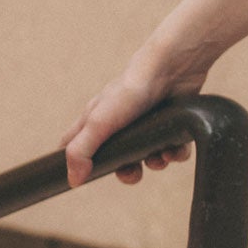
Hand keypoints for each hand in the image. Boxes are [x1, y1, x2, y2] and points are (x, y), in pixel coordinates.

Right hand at [58, 58, 205, 188]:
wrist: (173, 68)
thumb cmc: (132, 89)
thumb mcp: (99, 122)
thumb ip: (81, 151)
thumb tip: (73, 180)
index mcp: (97, 119)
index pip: (75, 143)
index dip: (74, 161)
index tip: (79, 179)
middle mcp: (120, 121)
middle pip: (117, 158)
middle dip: (126, 172)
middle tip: (132, 172)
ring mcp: (146, 121)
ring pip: (147, 155)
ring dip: (154, 163)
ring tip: (159, 157)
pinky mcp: (170, 120)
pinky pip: (172, 147)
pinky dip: (174, 153)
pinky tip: (174, 149)